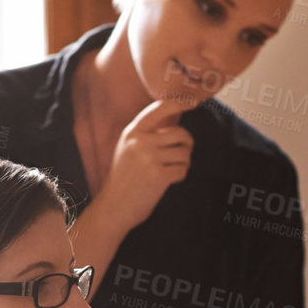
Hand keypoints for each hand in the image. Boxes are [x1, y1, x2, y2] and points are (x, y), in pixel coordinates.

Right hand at [97, 100, 193, 231]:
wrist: (114, 207)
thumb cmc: (126, 178)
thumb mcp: (129, 149)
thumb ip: (148, 133)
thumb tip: (177, 115)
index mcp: (132, 132)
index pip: (159, 109)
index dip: (179, 103)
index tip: (193, 101)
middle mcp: (140, 142)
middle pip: (180, 133)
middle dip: (187, 144)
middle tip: (183, 153)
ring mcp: (148, 159)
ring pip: (184, 152)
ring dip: (184, 161)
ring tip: (173, 168)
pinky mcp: (158, 176)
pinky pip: (183, 169)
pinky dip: (181, 174)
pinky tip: (170, 179)